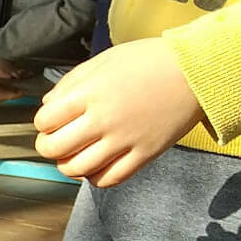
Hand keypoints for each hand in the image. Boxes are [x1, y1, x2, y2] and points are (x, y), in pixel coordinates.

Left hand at [34, 37, 205, 187]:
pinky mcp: (145, 154)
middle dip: (48, 146)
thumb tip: (48, 106)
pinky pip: (109, 179)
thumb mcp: (102, 61)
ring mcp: (125, 139)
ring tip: (74, 154)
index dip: (43, 122)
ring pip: (77, 169)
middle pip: (55, 148)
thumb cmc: (148, 61)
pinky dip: (94, 177)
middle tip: (56, 140)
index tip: (52, 120)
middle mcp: (104, 119)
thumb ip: (70, 84)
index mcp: (90, 93)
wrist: (196, 70)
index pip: (45, 120)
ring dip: (67, 165)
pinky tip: (96, 166)